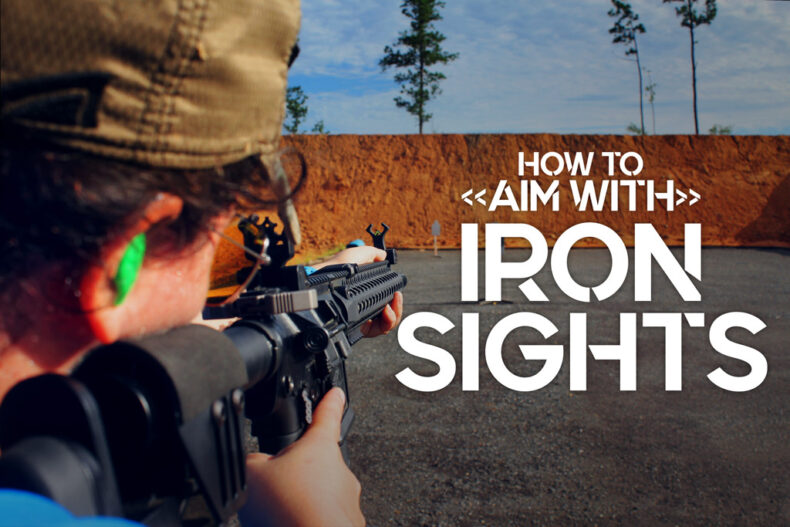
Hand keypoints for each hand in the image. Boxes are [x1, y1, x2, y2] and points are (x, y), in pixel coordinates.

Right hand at [239, 388, 364, 526]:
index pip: (327, 415)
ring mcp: (346, 500)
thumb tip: (253, 463)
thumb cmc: (291, 510)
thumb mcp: (253, 475)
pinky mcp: (346, 524)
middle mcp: (339, 471)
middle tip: (280, 487)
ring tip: (282, 514)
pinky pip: (324, 518)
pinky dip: (308, 521)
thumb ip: (252, 461)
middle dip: (300, 473)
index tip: (336, 393)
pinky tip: (292, 525)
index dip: (330, 402)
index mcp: (320, 448)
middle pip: (319, 462)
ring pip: (322, 494)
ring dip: (303, 501)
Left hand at [313, 247, 402, 337]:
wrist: (328, 275)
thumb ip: (373, 254)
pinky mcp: (358, 328)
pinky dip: (387, 322)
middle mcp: (366, 308)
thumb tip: (384, 255)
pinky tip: (387, 311)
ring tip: (391, 306)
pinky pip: (379, 331)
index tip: (397, 292)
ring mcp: (362, 319)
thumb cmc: (339, 265)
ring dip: (395, 315)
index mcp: (368, 294)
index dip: (396, 300)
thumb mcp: (359, 255)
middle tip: (397, 297)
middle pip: (390, 316)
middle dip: (398, 308)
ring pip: (387, 325)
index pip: (388, 303)